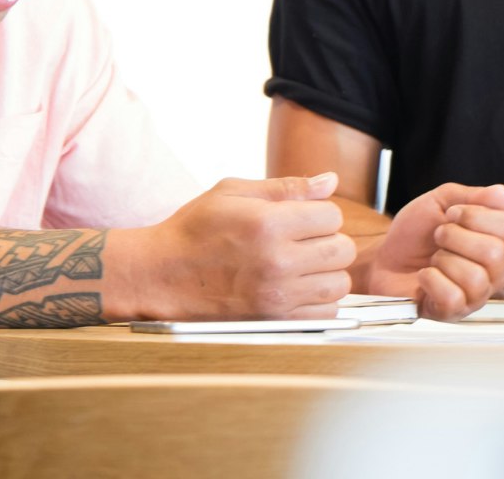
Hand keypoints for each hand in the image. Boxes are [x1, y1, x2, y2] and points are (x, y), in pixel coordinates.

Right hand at [131, 172, 354, 319]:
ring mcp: (277, 296)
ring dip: (328, 271)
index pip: (332, 216)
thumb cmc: (195, 229)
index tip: (302, 217)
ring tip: (303, 264)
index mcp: (269, 223)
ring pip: (339, 283)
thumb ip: (286, 186)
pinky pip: (326, 314)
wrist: (161, 276)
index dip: (320, 212)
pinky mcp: (275, 322)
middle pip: (342, 249)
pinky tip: (298, 288)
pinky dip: (320, 300)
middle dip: (329, 240)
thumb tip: (330, 180)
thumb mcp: (233, 191)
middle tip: (304, 240)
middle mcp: (278, 261)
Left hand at [368, 183, 503, 320]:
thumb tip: (502, 194)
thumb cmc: (413, 233)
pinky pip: (453, 297)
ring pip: (476, 278)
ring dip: (443, 260)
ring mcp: (475, 294)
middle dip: (456, 236)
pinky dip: (431, 279)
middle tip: (439, 236)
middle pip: (496, 254)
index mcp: (494, 240)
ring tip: (434, 259)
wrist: (383, 258)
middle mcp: (492, 270)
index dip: (478, 216)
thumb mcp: (440, 202)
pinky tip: (426, 276)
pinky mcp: (454, 311)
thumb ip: (472, 196)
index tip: (454, 214)